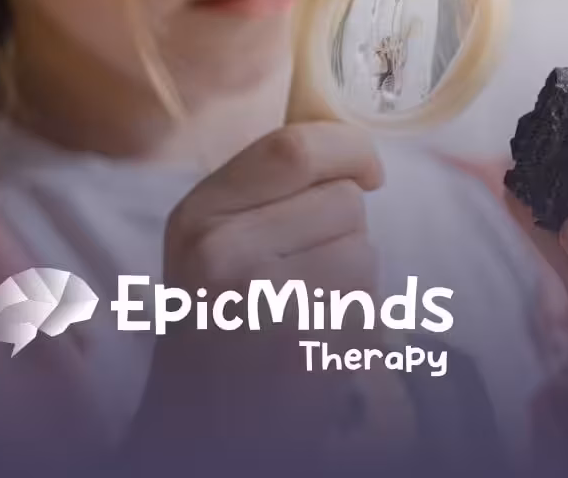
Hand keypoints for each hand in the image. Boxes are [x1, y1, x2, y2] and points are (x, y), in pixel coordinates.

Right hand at [123, 124, 386, 468]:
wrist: (201, 424)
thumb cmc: (222, 321)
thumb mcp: (214, 241)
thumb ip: (266, 188)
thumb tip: (352, 143)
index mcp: (197, 213)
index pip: (293, 148)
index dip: (348, 148)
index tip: (368, 168)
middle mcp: (220, 250)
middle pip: (343, 200)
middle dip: (346, 228)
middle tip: (305, 269)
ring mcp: (262, 300)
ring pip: (365, 251)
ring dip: (353, 277)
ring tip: (306, 308)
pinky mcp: (304, 346)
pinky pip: (370, 304)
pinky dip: (358, 320)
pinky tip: (316, 340)